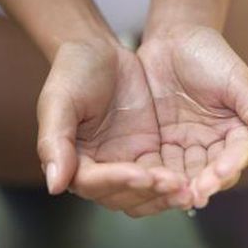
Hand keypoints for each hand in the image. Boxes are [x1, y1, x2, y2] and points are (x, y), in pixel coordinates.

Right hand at [37, 39, 191, 215]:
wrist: (101, 51)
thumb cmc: (73, 72)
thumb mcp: (59, 101)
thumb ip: (54, 141)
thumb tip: (54, 185)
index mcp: (75, 160)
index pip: (93, 183)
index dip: (116, 181)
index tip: (140, 174)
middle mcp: (102, 168)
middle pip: (123, 196)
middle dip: (148, 193)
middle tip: (174, 185)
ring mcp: (128, 161)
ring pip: (146, 192)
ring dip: (165, 194)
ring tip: (188, 189)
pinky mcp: (149, 152)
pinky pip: (164, 174)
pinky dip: (177, 180)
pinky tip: (194, 179)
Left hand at [138, 25, 247, 207]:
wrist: (173, 38)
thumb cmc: (211, 55)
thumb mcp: (240, 82)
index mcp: (237, 131)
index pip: (237, 155)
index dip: (229, 167)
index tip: (218, 176)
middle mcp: (214, 143)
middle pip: (212, 172)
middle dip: (204, 184)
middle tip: (193, 195)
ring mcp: (186, 144)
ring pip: (186, 173)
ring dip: (180, 185)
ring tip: (171, 192)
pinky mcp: (161, 143)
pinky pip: (160, 164)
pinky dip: (157, 174)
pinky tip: (150, 181)